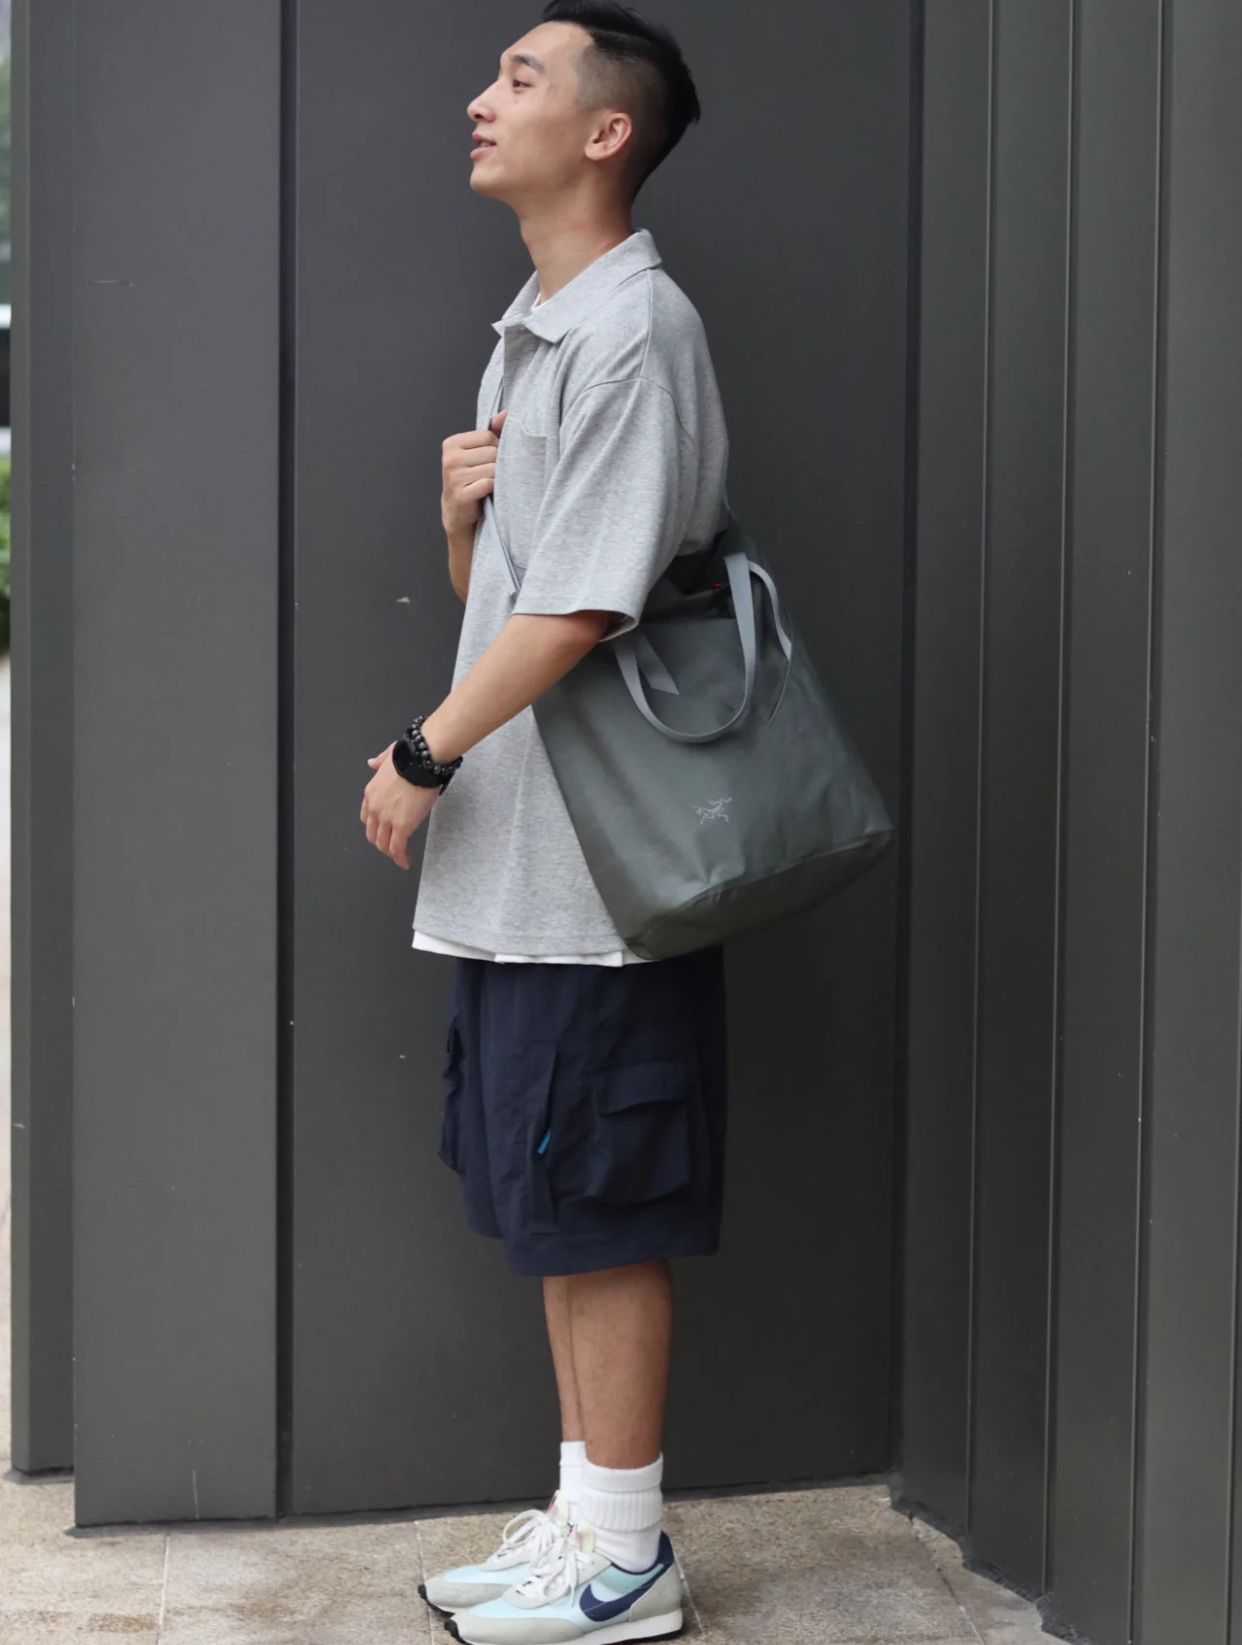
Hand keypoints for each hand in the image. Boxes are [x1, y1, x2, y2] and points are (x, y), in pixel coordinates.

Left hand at [360, 742, 439, 870]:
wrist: (420, 761)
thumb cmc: (410, 757)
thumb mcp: (388, 756)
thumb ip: (379, 761)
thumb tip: (372, 762)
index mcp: (371, 793)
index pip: (366, 816)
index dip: (374, 826)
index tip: (383, 830)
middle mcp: (375, 808)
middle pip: (373, 834)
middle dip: (382, 843)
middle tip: (393, 847)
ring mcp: (387, 819)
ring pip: (383, 844)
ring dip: (391, 852)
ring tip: (401, 856)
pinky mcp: (402, 827)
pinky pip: (397, 848)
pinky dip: (400, 858)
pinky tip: (405, 862)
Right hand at [441, 410, 506, 536]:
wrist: (457, 513)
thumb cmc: (471, 480)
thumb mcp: (477, 454)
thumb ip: (492, 432)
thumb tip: (507, 413)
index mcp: (452, 444)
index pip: (487, 436)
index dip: (496, 448)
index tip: (490, 461)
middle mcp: (450, 458)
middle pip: (492, 452)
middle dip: (497, 464)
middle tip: (491, 476)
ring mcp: (454, 477)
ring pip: (493, 469)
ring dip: (497, 478)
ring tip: (490, 485)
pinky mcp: (461, 494)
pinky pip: (489, 484)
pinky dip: (494, 489)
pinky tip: (489, 494)